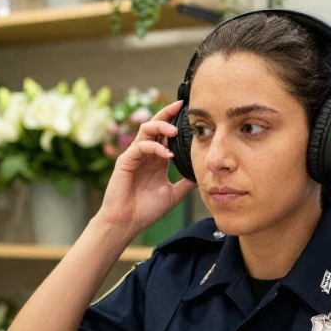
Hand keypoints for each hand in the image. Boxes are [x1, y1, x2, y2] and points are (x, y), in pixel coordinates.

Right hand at [95, 99, 196, 237]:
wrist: (127, 223)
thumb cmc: (146, 210)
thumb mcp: (173, 194)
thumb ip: (186, 182)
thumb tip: (204, 175)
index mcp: (156, 159)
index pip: (166, 134)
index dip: (175, 121)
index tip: (189, 112)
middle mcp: (146, 154)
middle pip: (155, 125)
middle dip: (167, 114)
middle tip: (180, 107)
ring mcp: (134, 156)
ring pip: (146, 130)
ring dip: (160, 127)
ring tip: (174, 131)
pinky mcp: (125, 161)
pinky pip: (140, 146)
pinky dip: (154, 147)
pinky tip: (167, 155)